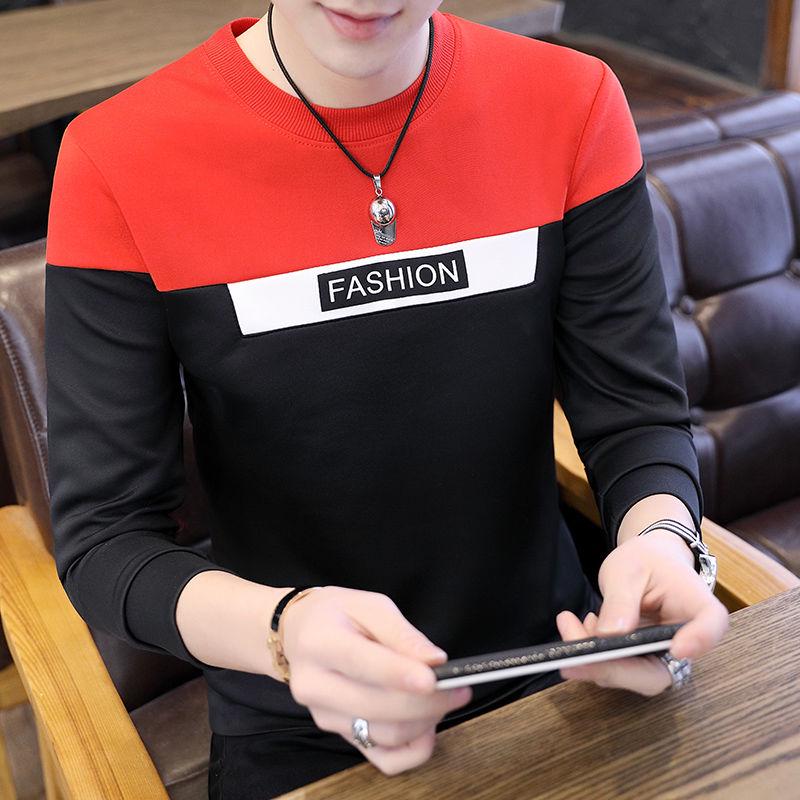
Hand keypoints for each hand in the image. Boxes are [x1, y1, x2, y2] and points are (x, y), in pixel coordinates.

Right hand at [279, 586, 472, 774]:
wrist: (299, 634)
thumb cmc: (336, 615)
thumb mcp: (368, 604)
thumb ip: (401, 633)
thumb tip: (434, 661)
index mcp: (320, 643)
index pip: (362, 663)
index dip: (399, 674)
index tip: (434, 677)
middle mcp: (315, 686)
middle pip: (377, 706)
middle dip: (427, 701)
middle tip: (459, 686)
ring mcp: (325, 717)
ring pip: (384, 735)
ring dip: (425, 721)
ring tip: (445, 698)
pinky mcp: (339, 735)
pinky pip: (383, 759)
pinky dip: (413, 750)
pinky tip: (428, 726)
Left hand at [556, 529, 728, 695]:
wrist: (646, 562)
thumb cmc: (645, 560)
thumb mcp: (628, 570)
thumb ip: (621, 601)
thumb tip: (609, 635)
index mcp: (697, 605)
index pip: (712, 625)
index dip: (700, 641)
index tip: (678, 649)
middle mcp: (686, 640)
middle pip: (660, 672)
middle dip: (613, 669)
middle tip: (574, 656)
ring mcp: (663, 657)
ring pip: (632, 676)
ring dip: (593, 661)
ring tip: (568, 624)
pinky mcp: (642, 662)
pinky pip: (617, 669)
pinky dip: (591, 655)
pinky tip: (577, 627)